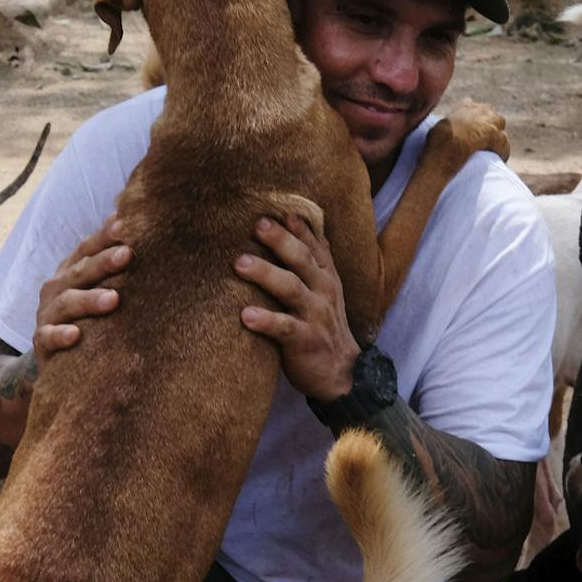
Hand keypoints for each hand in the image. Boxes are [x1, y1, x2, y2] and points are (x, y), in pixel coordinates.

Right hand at [35, 218, 130, 358]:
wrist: (60, 360)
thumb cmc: (90, 319)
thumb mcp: (100, 290)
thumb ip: (114, 267)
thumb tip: (138, 231)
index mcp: (72, 271)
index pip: (88, 249)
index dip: (105, 236)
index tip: (127, 226)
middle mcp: (57, 288)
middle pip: (80, 272)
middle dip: (103, 262)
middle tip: (127, 254)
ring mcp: (47, 314)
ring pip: (67, 303)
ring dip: (89, 300)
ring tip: (113, 300)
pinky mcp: (42, 342)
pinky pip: (49, 337)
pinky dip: (60, 335)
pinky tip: (75, 334)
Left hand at [236, 212, 357, 402]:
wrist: (341, 373)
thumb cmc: (323, 326)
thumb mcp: (325, 290)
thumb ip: (313, 258)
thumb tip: (298, 220)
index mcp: (326, 277)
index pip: (313, 245)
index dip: (297, 226)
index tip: (276, 208)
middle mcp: (323, 291)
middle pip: (301, 260)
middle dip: (280, 240)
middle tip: (257, 224)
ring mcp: (315, 316)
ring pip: (291, 288)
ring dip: (265, 274)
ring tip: (239, 263)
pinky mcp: (304, 341)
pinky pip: (283, 328)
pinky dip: (265, 320)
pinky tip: (245, 316)